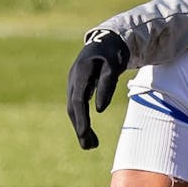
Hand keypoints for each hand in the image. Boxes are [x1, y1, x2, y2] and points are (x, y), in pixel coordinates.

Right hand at [66, 29, 129, 149]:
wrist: (106, 39)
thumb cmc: (113, 52)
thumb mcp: (114, 66)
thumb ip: (107, 86)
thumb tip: (99, 110)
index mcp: (81, 73)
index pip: (78, 101)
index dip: (81, 119)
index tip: (85, 134)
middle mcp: (73, 79)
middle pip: (73, 108)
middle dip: (80, 128)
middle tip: (89, 147)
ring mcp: (74, 83)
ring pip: (74, 109)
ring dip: (81, 127)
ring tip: (91, 145)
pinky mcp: (78, 87)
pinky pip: (77, 106)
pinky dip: (82, 119)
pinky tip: (89, 132)